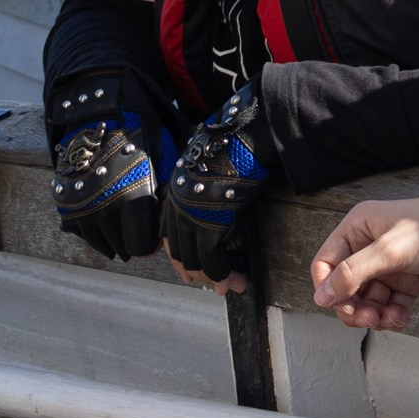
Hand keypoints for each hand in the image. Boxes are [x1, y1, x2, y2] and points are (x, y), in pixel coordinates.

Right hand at [47, 70, 172, 260]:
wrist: (99, 115)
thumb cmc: (139, 133)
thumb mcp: (161, 159)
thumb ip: (165, 190)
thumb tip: (171, 217)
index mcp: (133, 199)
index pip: (141, 245)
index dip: (149, 243)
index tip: (152, 235)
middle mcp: (105, 208)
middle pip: (121, 247)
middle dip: (132, 242)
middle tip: (138, 232)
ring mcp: (82, 208)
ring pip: (99, 243)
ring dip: (112, 240)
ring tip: (122, 232)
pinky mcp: (65, 205)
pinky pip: (80, 233)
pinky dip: (92, 233)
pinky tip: (103, 225)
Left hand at [161, 84, 270, 289]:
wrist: (248, 131)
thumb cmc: (238, 142)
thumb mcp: (214, 163)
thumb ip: (209, 182)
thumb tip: (220, 196)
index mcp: (175, 189)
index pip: (170, 235)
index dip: (183, 257)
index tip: (195, 272)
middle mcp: (176, 204)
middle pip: (180, 251)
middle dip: (200, 273)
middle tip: (218, 286)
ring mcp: (190, 214)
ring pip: (194, 260)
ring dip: (215, 277)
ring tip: (232, 285)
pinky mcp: (208, 222)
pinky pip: (212, 259)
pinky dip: (222, 272)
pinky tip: (235, 277)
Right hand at [311, 185, 418, 331]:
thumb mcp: (393, 250)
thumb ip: (354, 273)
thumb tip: (322, 297)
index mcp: (360, 226)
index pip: (326, 262)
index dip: (328, 288)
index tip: (341, 307)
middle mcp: (372, 244)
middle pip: (345, 286)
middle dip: (353, 307)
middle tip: (369, 318)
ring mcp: (392, 263)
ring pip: (367, 299)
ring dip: (373, 315)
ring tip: (389, 319)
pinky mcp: (411, 279)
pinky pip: (389, 304)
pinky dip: (391, 315)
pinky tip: (402, 317)